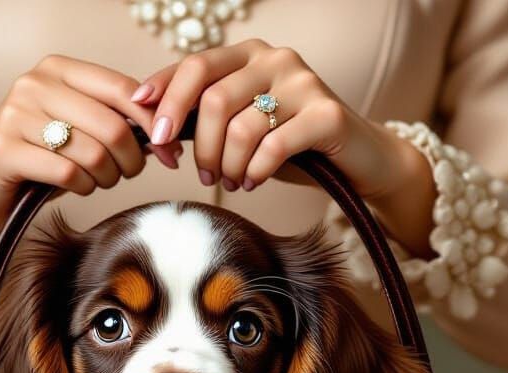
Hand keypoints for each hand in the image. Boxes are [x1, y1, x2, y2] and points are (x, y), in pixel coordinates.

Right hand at [0, 55, 181, 271]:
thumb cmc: (36, 156)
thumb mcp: (76, 128)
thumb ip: (114, 119)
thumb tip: (168, 133)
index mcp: (58, 70)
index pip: (124, 89)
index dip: (156, 124)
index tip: (170, 153)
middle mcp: (35, 84)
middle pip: (114, 126)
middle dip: (132, 160)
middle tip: (127, 175)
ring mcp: (15, 116)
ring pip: (93, 154)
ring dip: (106, 178)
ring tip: (97, 181)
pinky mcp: (3, 151)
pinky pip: (67, 175)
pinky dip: (81, 189)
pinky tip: (75, 188)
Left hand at [133, 40, 435, 255]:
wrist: (356, 160)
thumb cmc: (291, 146)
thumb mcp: (243, 126)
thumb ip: (206, 118)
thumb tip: (153, 128)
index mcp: (249, 55)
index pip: (195, 67)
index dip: (166, 99)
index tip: (150, 134)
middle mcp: (276, 59)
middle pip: (213, 99)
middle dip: (199, 146)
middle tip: (203, 176)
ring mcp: (303, 83)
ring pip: (241, 126)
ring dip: (228, 165)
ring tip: (232, 182)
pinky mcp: (326, 114)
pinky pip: (273, 146)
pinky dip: (255, 171)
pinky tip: (253, 182)